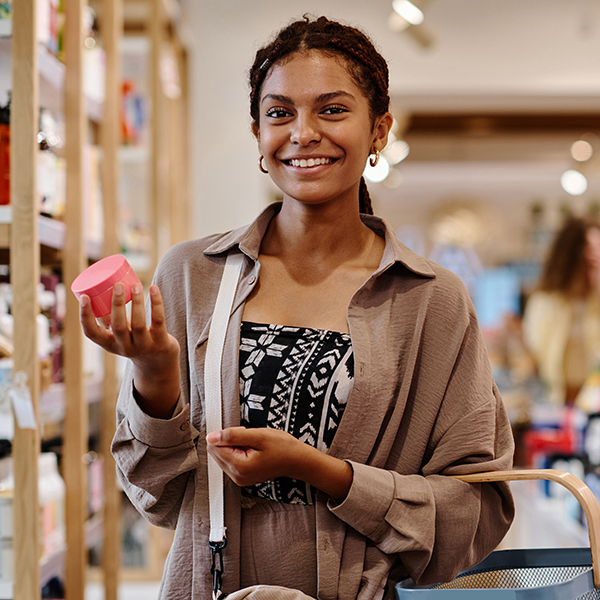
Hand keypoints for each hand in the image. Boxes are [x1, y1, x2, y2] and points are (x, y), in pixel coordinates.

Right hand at [79, 282, 180, 417]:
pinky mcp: (161, 343)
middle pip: (118, 327)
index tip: (85, 297)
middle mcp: (125, 348)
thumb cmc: (134, 341)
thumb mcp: (119, 335)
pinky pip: (158, 321)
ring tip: (136, 285)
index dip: (85, 316)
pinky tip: (153, 288)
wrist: (159, 364)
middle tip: (118, 285)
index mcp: (109, 344)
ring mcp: (144, 347)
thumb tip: (97, 293)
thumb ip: (110, 319)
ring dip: (137, 302)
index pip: (91, 333)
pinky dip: (156, 303)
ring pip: (139, 324)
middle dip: (117, 304)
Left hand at [206, 427, 352, 499]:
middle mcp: (236, 477)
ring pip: (223, 456)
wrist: (297, 460)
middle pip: (217, 453)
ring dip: (235, 446)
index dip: (227, 434)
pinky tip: (253, 450)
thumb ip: (232, 435)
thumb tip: (211, 437)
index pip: (215, 447)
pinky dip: (239, 452)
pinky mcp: (242, 477)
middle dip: (230, 441)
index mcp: (239, 467)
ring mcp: (239, 479)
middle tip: (250, 438)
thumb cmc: (282, 447)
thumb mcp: (258, 436)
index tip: (243, 432)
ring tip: (253, 444)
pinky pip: (231, 461)